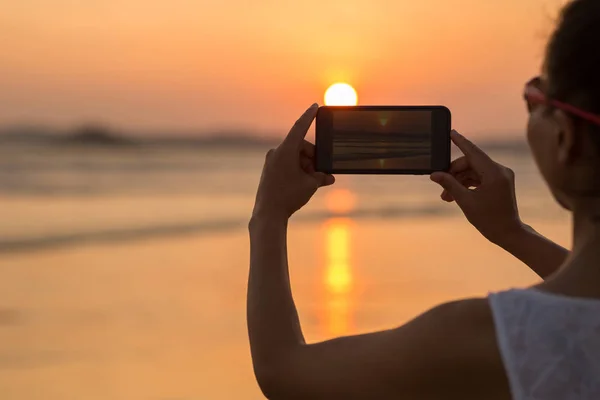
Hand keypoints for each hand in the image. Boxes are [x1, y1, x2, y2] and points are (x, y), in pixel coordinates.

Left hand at [252, 104, 334, 219]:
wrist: (267, 214)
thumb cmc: (288, 197)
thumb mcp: (310, 185)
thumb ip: (321, 177)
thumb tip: (329, 177)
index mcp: (285, 150)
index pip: (299, 127)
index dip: (308, 116)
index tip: (314, 106)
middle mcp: (276, 152)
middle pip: (301, 147)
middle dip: (313, 158)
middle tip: (320, 174)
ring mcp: (271, 161)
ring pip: (295, 156)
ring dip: (306, 166)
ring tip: (310, 183)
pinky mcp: (269, 170)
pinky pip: (287, 163)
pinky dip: (297, 170)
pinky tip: (302, 184)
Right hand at [430, 130, 523, 244]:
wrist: (508, 233)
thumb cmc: (489, 220)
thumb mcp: (465, 201)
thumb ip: (449, 185)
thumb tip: (435, 174)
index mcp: (494, 173)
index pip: (473, 152)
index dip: (461, 142)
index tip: (451, 132)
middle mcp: (500, 170)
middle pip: (471, 163)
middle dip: (454, 173)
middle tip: (440, 185)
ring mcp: (501, 176)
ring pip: (473, 171)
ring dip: (459, 180)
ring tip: (445, 196)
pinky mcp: (500, 181)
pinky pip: (480, 177)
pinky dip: (467, 183)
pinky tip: (455, 194)